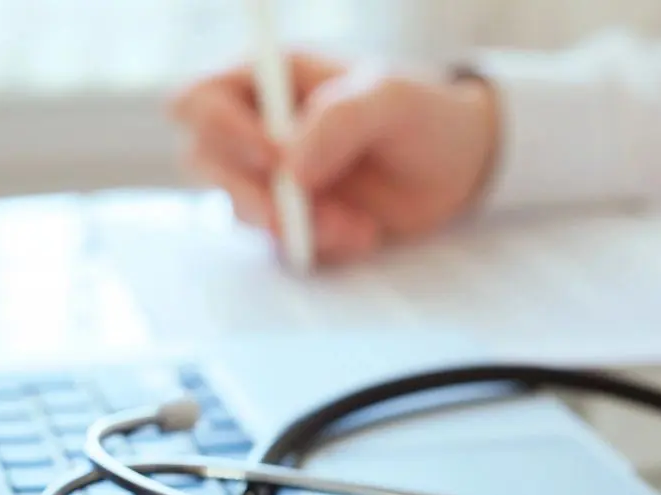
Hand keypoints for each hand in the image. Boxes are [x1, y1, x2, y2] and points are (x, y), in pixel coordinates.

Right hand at [170, 54, 499, 264]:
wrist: (461, 169)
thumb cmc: (425, 115)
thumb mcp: (392, 100)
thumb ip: (339, 119)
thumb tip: (290, 167)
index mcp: (270, 81)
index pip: (200, 100)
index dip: (223, 130)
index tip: (275, 157)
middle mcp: (259, 128)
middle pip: (205, 161)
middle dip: (252, 193)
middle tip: (299, 209)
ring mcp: (273, 179)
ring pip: (241, 210)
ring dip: (297, 225)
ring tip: (359, 224)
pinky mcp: (295, 221)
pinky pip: (280, 244)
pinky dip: (320, 246)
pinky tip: (363, 234)